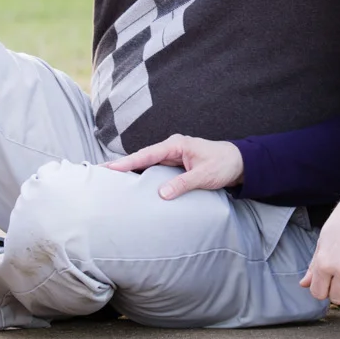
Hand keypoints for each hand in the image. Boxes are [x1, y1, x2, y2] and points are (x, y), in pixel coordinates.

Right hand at [104, 134, 244, 198]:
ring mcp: (172, 155)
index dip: (127, 162)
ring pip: (146, 164)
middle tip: (99, 171)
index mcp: (176, 145)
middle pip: (142, 157)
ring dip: (130, 170)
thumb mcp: (204, 176)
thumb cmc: (223, 164)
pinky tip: (131, 182)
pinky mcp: (175, 164)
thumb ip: (183, 184)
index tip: (109, 168)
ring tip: (109, 178)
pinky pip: (154, 169)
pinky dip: (142, 174)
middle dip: (122, 164)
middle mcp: (171, 147)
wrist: (239, 162)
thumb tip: (161, 194)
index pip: (147, 154)